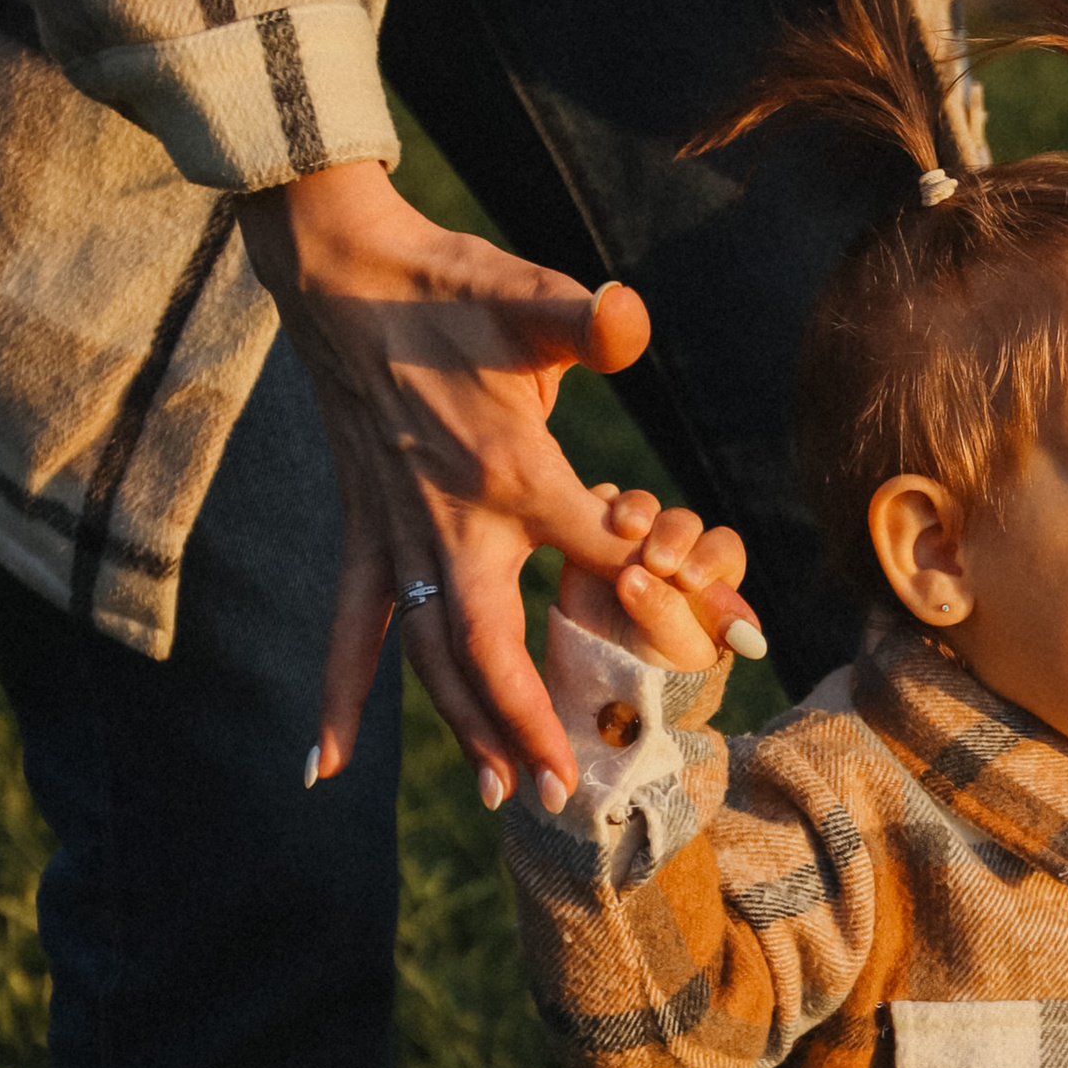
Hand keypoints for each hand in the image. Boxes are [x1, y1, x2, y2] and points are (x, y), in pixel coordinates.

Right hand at [239, 159, 766, 803]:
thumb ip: (589, 320)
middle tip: (566, 793)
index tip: (741, 642)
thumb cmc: (449, 286)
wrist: (340, 273)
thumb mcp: (529, 295)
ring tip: (503, 794)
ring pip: (429, 656)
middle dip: (528, 724)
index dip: (677, 596)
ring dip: (464, 728)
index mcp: (510, 471)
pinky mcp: (364, 532)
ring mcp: (399, 534)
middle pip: (492, 646)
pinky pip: (351, 630)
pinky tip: (326, 767)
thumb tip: (632, 317)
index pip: (605, 555)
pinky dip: (338, 698)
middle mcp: (451, 520)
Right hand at [552, 513, 746, 676]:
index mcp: (710, 577)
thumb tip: (632, 576)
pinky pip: (600, 501)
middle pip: (683, 523)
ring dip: (638, 510)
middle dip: (673, 537)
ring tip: (628, 528)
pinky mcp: (594, 531)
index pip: (722, 549)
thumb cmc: (655, 666)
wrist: (600, 670)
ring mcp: (635, 538)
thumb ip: (661, 612)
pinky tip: (593, 517)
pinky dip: (599, 501)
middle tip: (657, 563)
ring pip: (644, 507)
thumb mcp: (668, 647)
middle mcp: (676, 550)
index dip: (710, 557)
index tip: (689, 581)